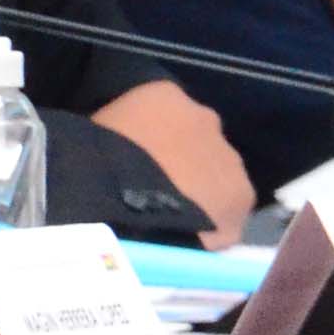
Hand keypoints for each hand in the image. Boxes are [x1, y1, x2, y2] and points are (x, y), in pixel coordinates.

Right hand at [87, 80, 256, 249]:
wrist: (123, 208)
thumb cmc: (93, 165)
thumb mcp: (90, 135)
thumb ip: (112, 134)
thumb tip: (114, 145)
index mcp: (161, 95)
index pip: (158, 107)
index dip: (145, 134)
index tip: (129, 156)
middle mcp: (203, 117)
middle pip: (193, 138)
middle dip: (179, 158)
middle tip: (152, 187)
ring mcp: (228, 157)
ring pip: (214, 173)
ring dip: (199, 187)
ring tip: (172, 217)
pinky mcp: (243, 196)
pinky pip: (226, 209)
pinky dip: (213, 221)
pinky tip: (190, 240)